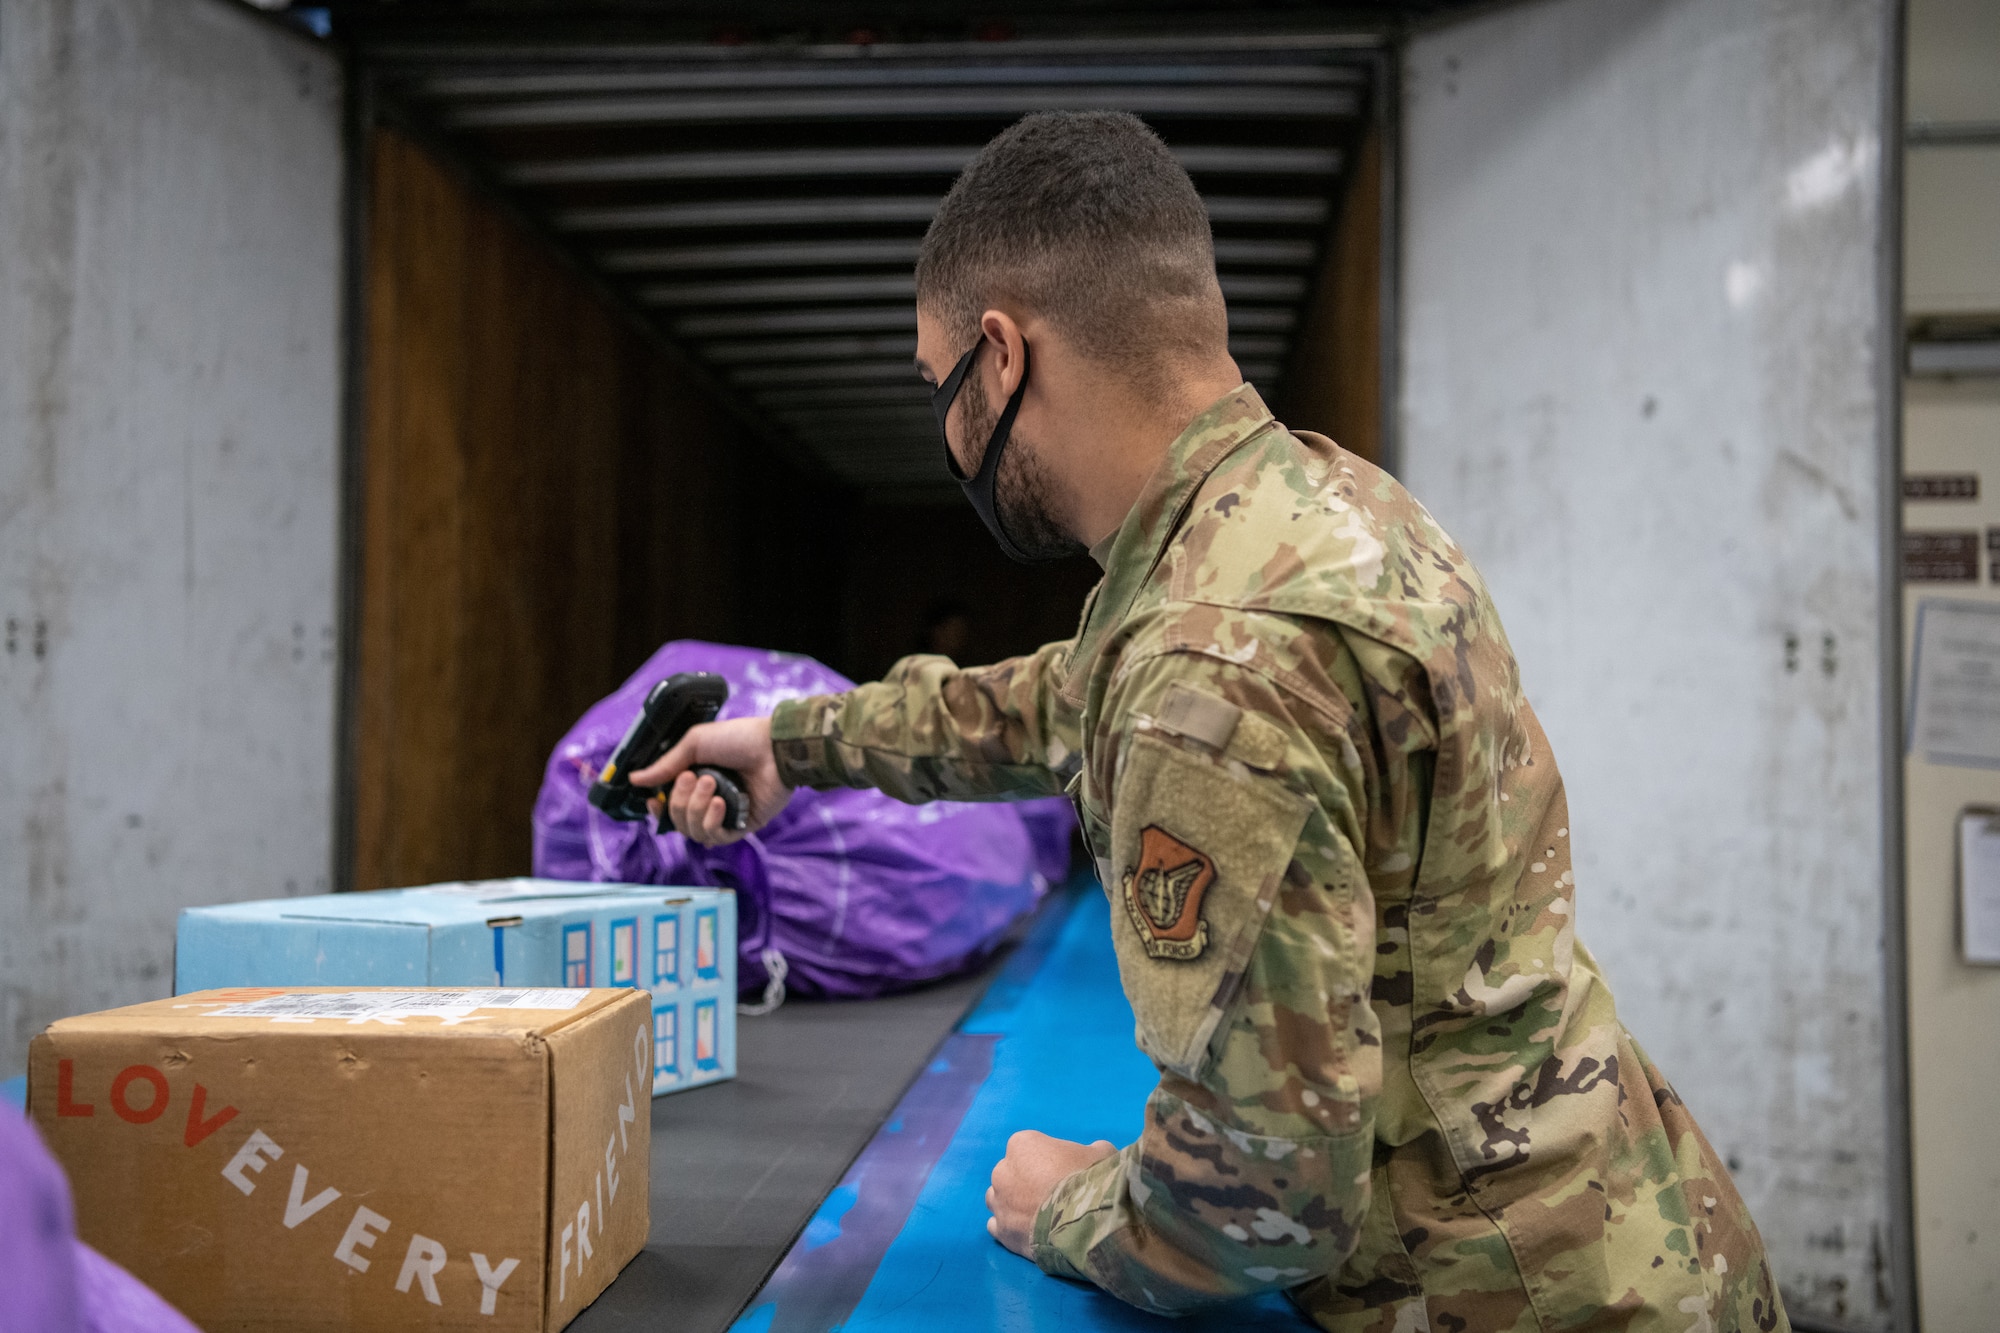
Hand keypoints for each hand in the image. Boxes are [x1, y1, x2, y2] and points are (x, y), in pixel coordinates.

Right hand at [627, 715, 792, 845]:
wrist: (774, 746)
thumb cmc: (738, 738)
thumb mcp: (694, 743)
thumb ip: (666, 765)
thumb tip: (634, 779)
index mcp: (696, 781)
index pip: (669, 806)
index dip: (660, 808)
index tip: (654, 800)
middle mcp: (709, 801)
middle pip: (679, 820)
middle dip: (680, 801)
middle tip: (695, 777)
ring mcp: (727, 815)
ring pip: (695, 832)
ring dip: (696, 809)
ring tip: (712, 785)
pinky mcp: (744, 825)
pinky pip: (718, 837)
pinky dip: (712, 822)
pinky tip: (720, 804)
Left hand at [985, 1130, 1115, 1257]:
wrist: (1084, 1222)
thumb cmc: (1090, 1179)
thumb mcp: (1101, 1153)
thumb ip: (1092, 1151)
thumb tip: (1096, 1154)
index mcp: (1022, 1145)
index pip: (1028, 1147)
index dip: (1044, 1160)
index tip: (1060, 1171)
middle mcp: (1003, 1171)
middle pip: (1011, 1173)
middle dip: (1025, 1182)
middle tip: (1049, 1194)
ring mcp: (999, 1202)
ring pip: (999, 1199)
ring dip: (1012, 1203)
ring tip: (1036, 1215)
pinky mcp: (1001, 1231)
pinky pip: (998, 1225)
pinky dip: (1010, 1227)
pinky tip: (1028, 1232)